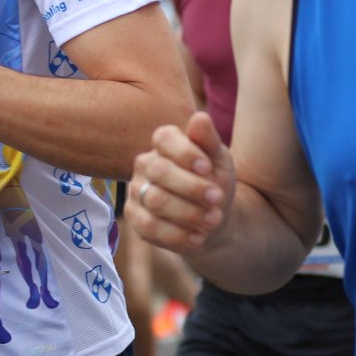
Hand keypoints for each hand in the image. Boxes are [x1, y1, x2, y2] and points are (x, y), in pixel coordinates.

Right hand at [128, 112, 234, 251]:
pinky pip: (150, 228)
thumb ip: (208, 140)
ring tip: (214, 220)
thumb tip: (200, 117)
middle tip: (218, 198)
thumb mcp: (219, 159)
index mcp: (165, 143)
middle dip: (192, 187)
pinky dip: (177, 236)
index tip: (208, 168)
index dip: (185, 152)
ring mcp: (137, 191)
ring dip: (188, 213)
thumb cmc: (214, 180)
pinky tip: (199, 238)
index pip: (164, 138)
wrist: (212, 215)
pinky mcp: (135, 218)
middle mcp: (145, 164)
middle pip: (159, 172)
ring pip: (155, 201)